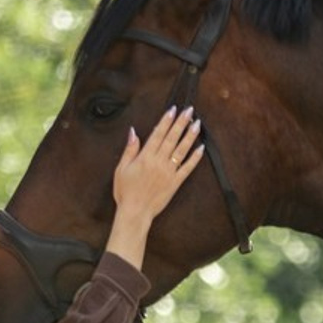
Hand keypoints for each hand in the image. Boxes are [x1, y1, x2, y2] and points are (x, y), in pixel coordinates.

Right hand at [106, 107, 204, 266]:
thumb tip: (133, 131)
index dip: (166, 121)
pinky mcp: (176, 182)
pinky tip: (201, 147)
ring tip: (197, 123)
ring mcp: (169, 172)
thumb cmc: (125, 191)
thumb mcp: (121, 168)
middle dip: (181, 123)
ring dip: (190, 136)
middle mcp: (158, 162)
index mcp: (145, 157)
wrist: (135, 212)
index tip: (173, 109)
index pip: (158, 134)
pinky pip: (187, 168)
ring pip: (182, 150)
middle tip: (190, 110)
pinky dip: (195, 157)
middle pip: (172, 138)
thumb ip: (130, 149)